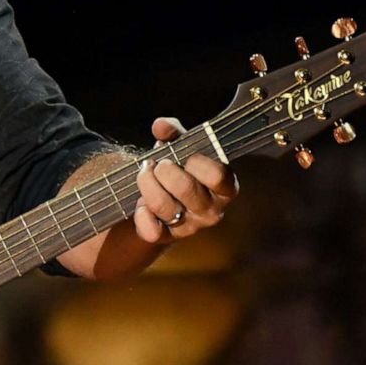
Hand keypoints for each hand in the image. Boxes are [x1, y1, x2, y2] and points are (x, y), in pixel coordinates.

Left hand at [132, 117, 237, 244]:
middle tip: (158, 164)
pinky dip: (141, 215)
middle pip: (186, 188)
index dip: (198, 161)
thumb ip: (173, 131)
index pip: (219, 175)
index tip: (187, 156)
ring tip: (145, 174)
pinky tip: (141, 204)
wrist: (163, 197)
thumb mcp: (179, 145)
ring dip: (146, 184)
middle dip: (164, 170)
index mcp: (224, 187)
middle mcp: (212, 210)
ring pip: (164, 206)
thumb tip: (162, 126)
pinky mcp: (168, 238)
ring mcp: (190, 227)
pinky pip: (152, 231)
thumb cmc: (178, 166)